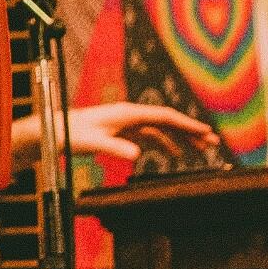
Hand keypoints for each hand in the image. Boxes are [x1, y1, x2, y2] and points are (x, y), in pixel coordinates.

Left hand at [11, 101, 219, 166]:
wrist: (53, 133)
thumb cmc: (69, 135)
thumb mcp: (92, 143)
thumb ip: (114, 148)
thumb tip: (137, 155)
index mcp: (126, 113)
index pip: (163, 116)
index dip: (187, 124)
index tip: (207, 132)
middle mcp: (128, 115)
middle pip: (166, 121)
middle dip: (191, 131)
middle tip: (214, 144)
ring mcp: (126, 123)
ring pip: (160, 129)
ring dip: (181, 139)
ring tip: (202, 150)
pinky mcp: (121, 132)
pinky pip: (150, 136)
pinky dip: (165, 144)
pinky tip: (175, 154)